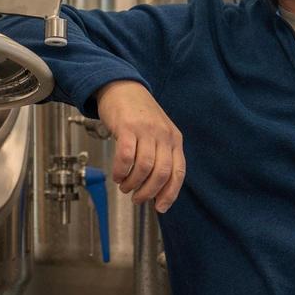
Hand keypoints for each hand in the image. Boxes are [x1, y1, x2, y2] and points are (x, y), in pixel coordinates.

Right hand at [94, 80, 185, 212]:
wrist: (122, 87)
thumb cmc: (138, 113)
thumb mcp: (158, 132)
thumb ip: (160, 155)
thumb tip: (156, 188)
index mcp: (174, 139)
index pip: (178, 172)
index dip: (170, 193)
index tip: (160, 207)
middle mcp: (163, 135)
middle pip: (162, 173)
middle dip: (149, 192)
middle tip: (137, 199)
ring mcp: (146, 130)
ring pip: (144, 167)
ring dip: (133, 183)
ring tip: (125, 186)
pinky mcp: (128, 127)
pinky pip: (126, 156)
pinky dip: (121, 170)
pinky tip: (117, 174)